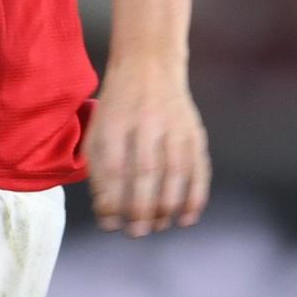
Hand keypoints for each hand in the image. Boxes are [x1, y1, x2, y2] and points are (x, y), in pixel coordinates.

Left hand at [83, 56, 211, 236]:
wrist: (150, 64)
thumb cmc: (118, 106)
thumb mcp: (98, 127)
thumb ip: (98, 167)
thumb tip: (108, 212)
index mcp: (115, 121)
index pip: (113, 166)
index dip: (112, 200)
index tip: (110, 223)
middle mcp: (146, 122)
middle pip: (146, 171)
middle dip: (141, 208)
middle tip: (136, 232)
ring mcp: (174, 126)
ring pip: (175, 172)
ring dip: (168, 206)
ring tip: (157, 226)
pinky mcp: (194, 131)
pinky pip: (199, 167)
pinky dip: (196, 196)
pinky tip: (187, 217)